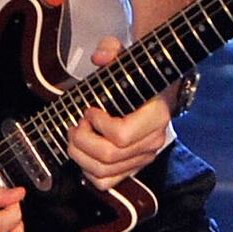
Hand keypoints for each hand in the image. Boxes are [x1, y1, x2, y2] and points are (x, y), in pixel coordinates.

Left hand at [64, 38, 174, 189]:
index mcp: (156, 116)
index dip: (97, 125)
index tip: (90, 110)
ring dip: (80, 155)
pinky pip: (106, 182)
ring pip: (103, 172)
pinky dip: (88, 171)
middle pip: (108, 156)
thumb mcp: (126, 57)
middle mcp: (153, 142)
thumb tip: (100, 57)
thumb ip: (112, 50)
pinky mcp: (132, 168)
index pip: (121, 135)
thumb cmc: (138, 77)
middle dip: (82, 140)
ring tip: (76, 136)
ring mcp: (143, 157)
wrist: (156, 92)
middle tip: (76, 124)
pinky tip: (84, 152)